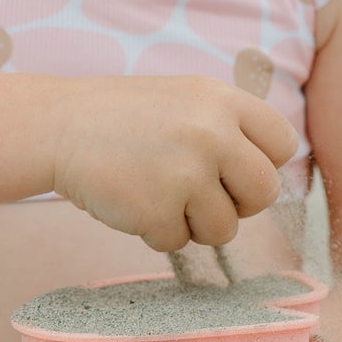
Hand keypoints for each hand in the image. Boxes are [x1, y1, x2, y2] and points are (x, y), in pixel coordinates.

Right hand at [49, 75, 298, 250]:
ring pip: (224, 228)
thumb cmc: (124, 118)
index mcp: (223, 100)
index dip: (261, 163)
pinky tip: (134, 202)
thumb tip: (268, 176)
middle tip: (201, 194)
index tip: (233, 169)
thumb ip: (231, 127)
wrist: (58, 127)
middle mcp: (212, 133)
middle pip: (264, 192)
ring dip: (194, 223)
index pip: (283, 144)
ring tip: (160, 194)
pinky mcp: (158, 211)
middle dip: (236, 203)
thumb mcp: (187, 99)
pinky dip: (156, 232)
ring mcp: (186, 173)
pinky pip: (178, 242)